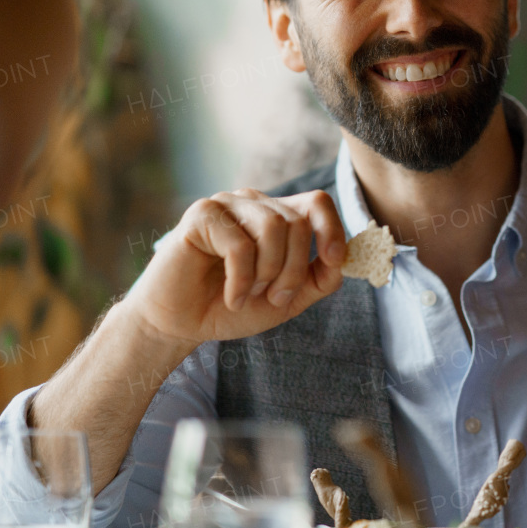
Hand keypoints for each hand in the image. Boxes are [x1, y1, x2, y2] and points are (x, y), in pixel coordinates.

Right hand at [123, 189, 346, 346]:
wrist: (182, 325)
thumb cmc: (234, 307)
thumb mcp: (289, 298)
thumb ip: (320, 278)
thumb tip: (344, 258)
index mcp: (277, 215)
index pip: (318, 202)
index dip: (332, 229)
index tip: (332, 260)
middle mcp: (254, 203)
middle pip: (298, 222)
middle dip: (294, 270)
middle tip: (274, 298)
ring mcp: (227, 204)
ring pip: (273, 227)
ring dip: (268, 274)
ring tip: (250, 295)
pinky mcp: (201, 215)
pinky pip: (240, 244)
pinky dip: (242, 280)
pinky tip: (231, 298)